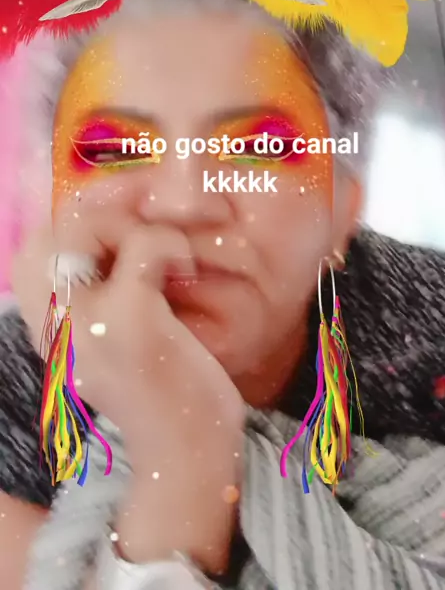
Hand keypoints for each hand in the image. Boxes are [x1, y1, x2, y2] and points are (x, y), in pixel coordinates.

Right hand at [13, 197, 243, 573]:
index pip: (35, 246)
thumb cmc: (164, 392)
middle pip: (55, 228)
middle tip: (154, 218)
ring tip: (173, 256)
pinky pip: (143, 245)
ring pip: (89, 227)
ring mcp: (84, 321)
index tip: (124, 213)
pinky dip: (171, 245)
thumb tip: (120, 224)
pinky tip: (185, 273)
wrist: (188, 456)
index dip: (77, 217)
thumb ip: (104, 292)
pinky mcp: (127, 321)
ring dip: (140, 224)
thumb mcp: (118, 340)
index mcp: (49, 328)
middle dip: (107, 209)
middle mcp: (53, 324)